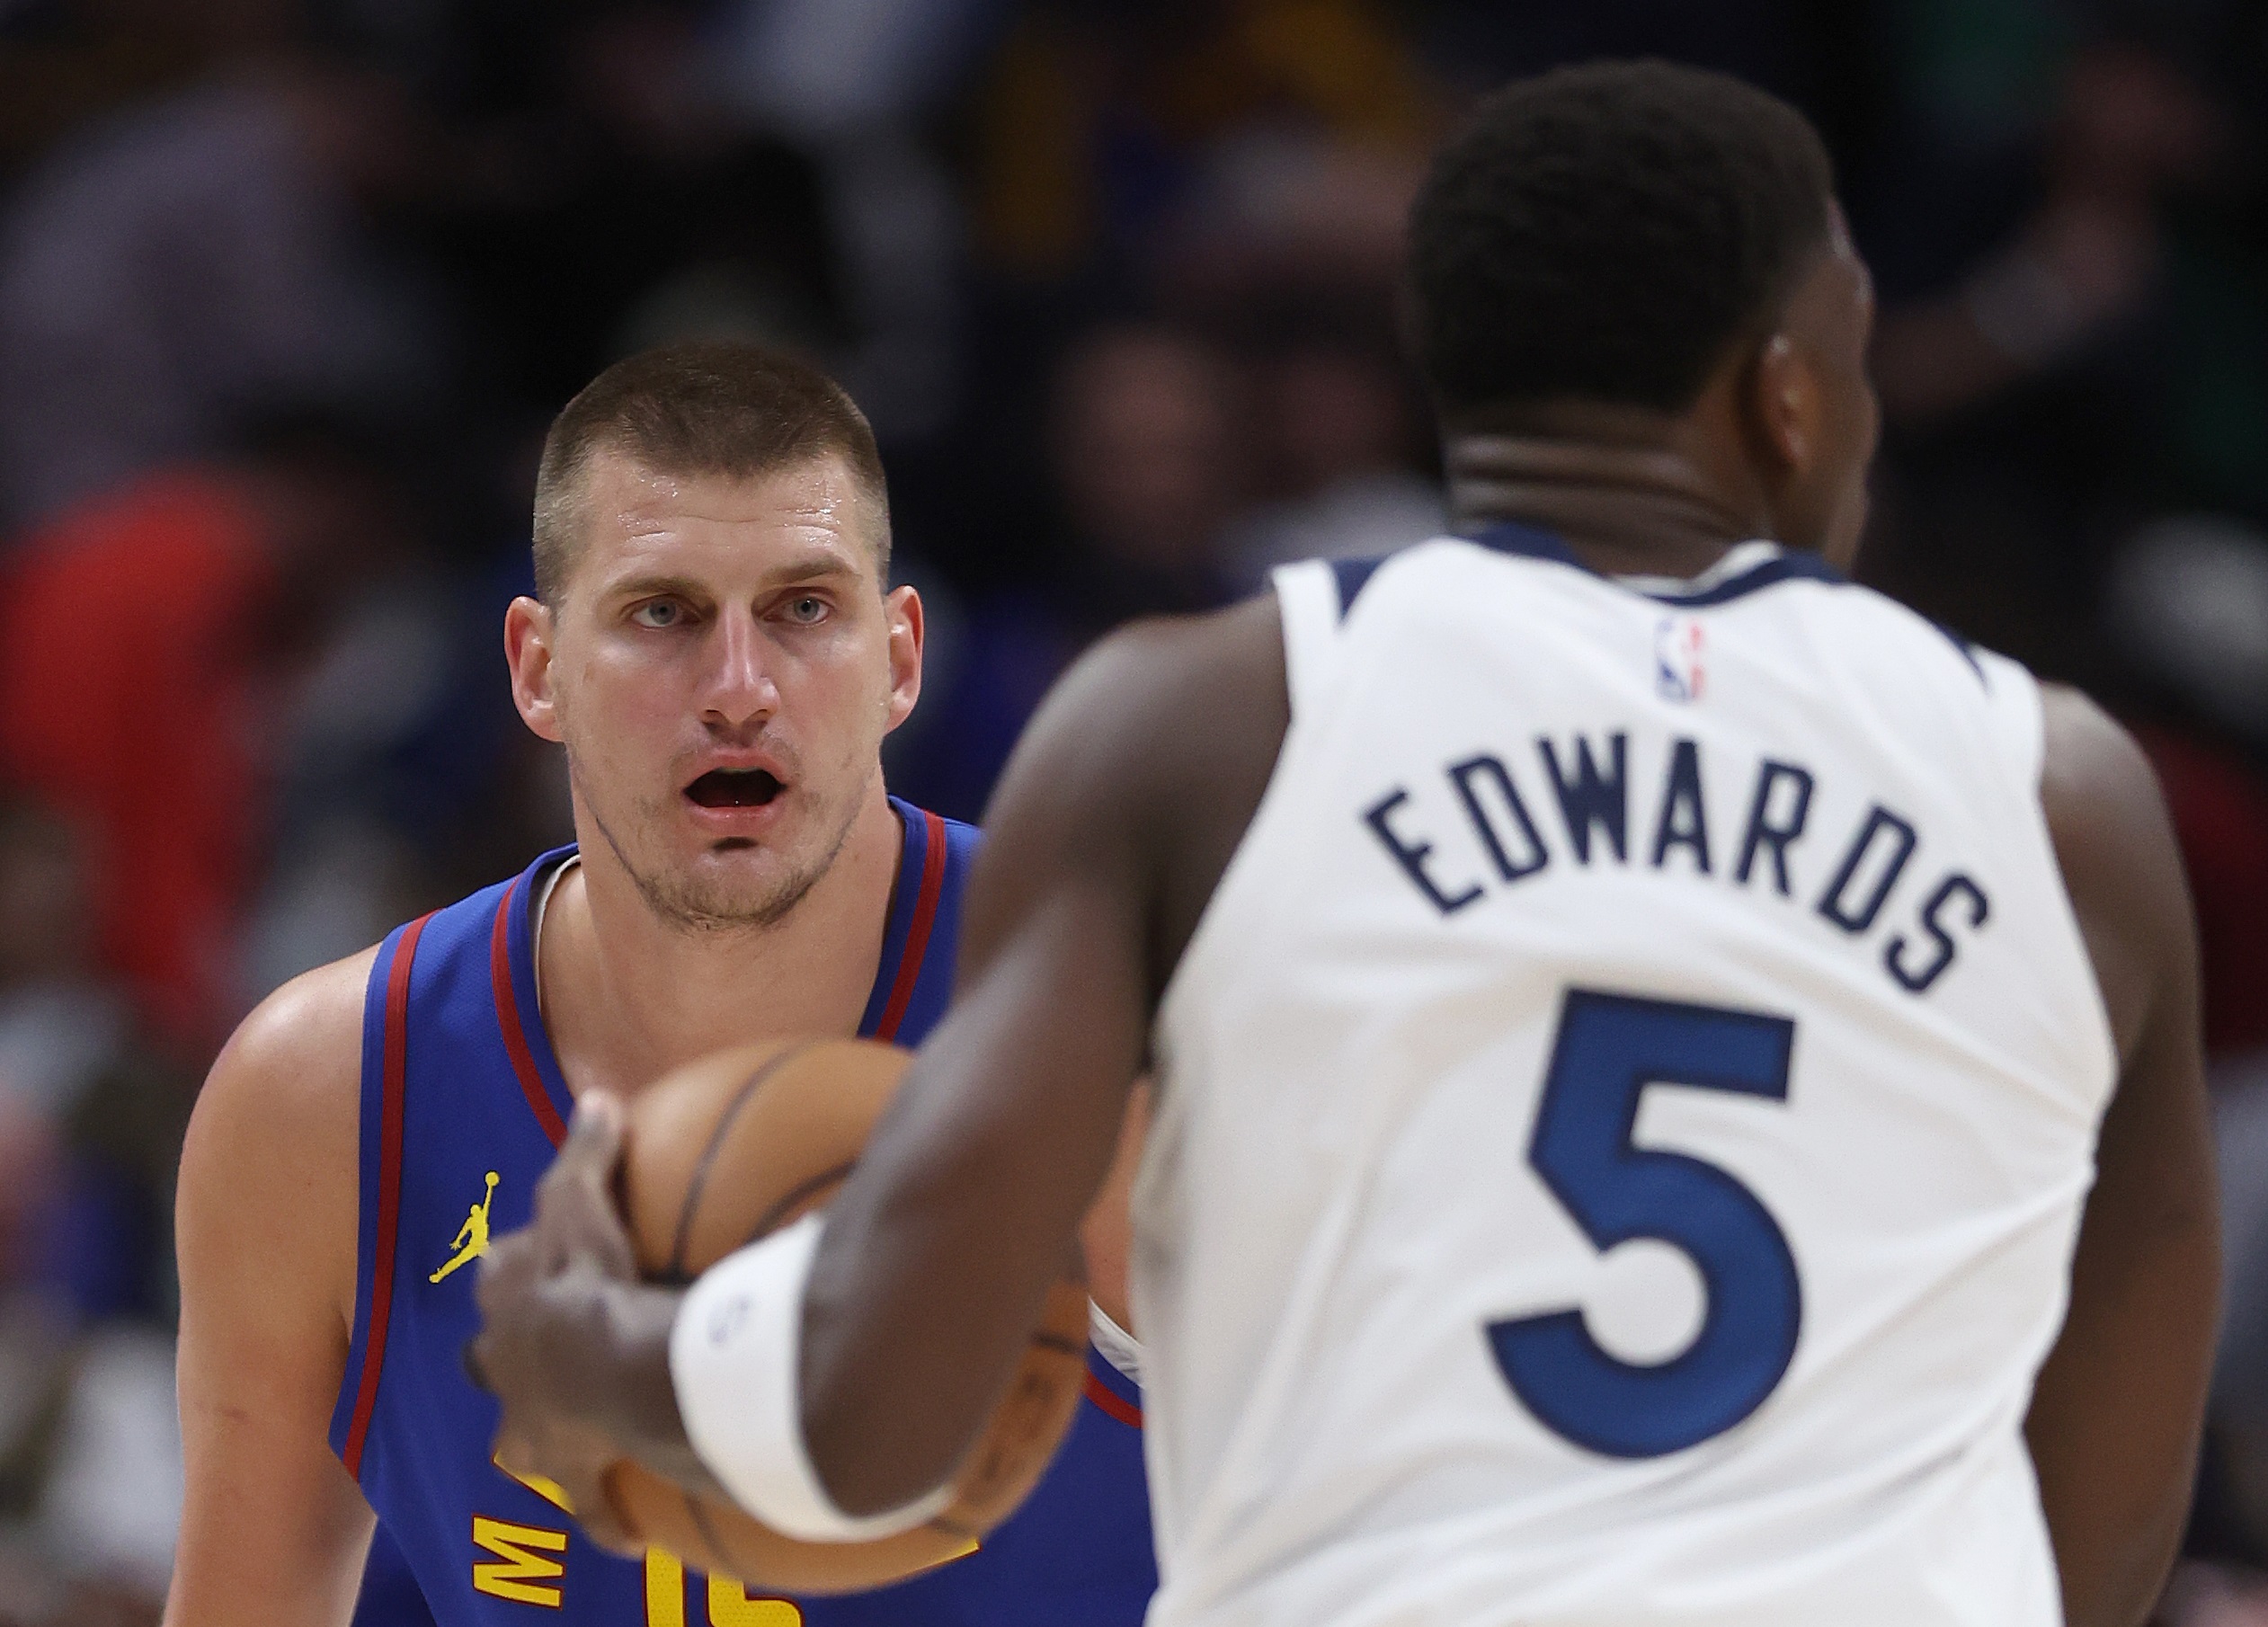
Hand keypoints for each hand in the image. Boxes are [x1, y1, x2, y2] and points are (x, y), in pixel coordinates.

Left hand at [471, 1093, 698, 1556]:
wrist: (602, 1364)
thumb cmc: (587, 1277)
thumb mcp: (584, 1197)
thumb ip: (589, 1147)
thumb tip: (597, 1096)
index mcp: (506, 1303)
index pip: (497, 1279)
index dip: (512, 1273)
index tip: (532, 1266)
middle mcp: (505, 1368)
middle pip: (491, 1359)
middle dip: (504, 1356)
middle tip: (539, 1354)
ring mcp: (535, 1427)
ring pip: (522, 1438)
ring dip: (541, 1436)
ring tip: (565, 1438)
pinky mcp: (574, 1472)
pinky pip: (589, 1506)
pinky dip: (605, 1519)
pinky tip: (622, 1538)